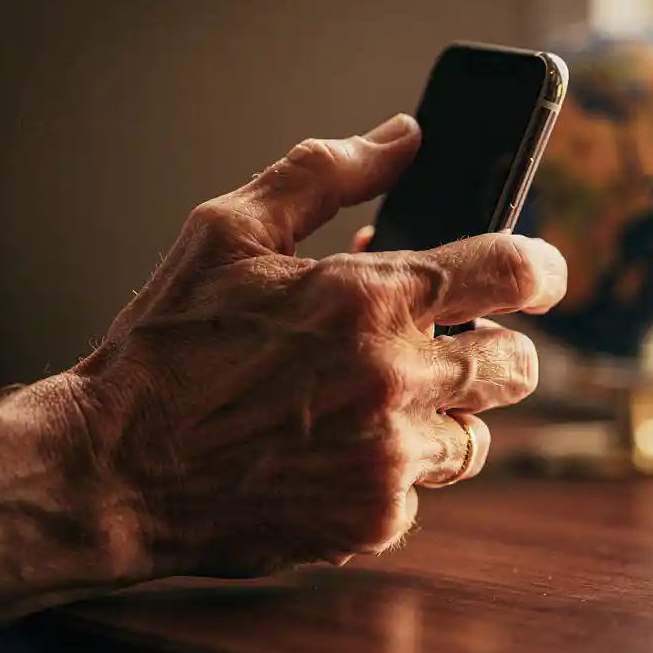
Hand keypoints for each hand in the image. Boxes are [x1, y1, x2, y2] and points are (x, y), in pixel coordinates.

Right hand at [75, 114, 567, 579]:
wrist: (110, 469)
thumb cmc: (165, 346)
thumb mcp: (227, 231)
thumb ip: (325, 170)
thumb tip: (405, 135)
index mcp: (369, 298)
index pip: (514, 271)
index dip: (543, 267)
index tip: (540, 274)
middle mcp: (393, 380)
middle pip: (519, 365)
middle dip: (494, 348)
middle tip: (449, 343)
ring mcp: (388, 458)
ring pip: (477, 435)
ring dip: (444, 413)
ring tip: (379, 400)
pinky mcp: (373, 517)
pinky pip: (422, 488)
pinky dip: (393, 468)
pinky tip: (336, 450)